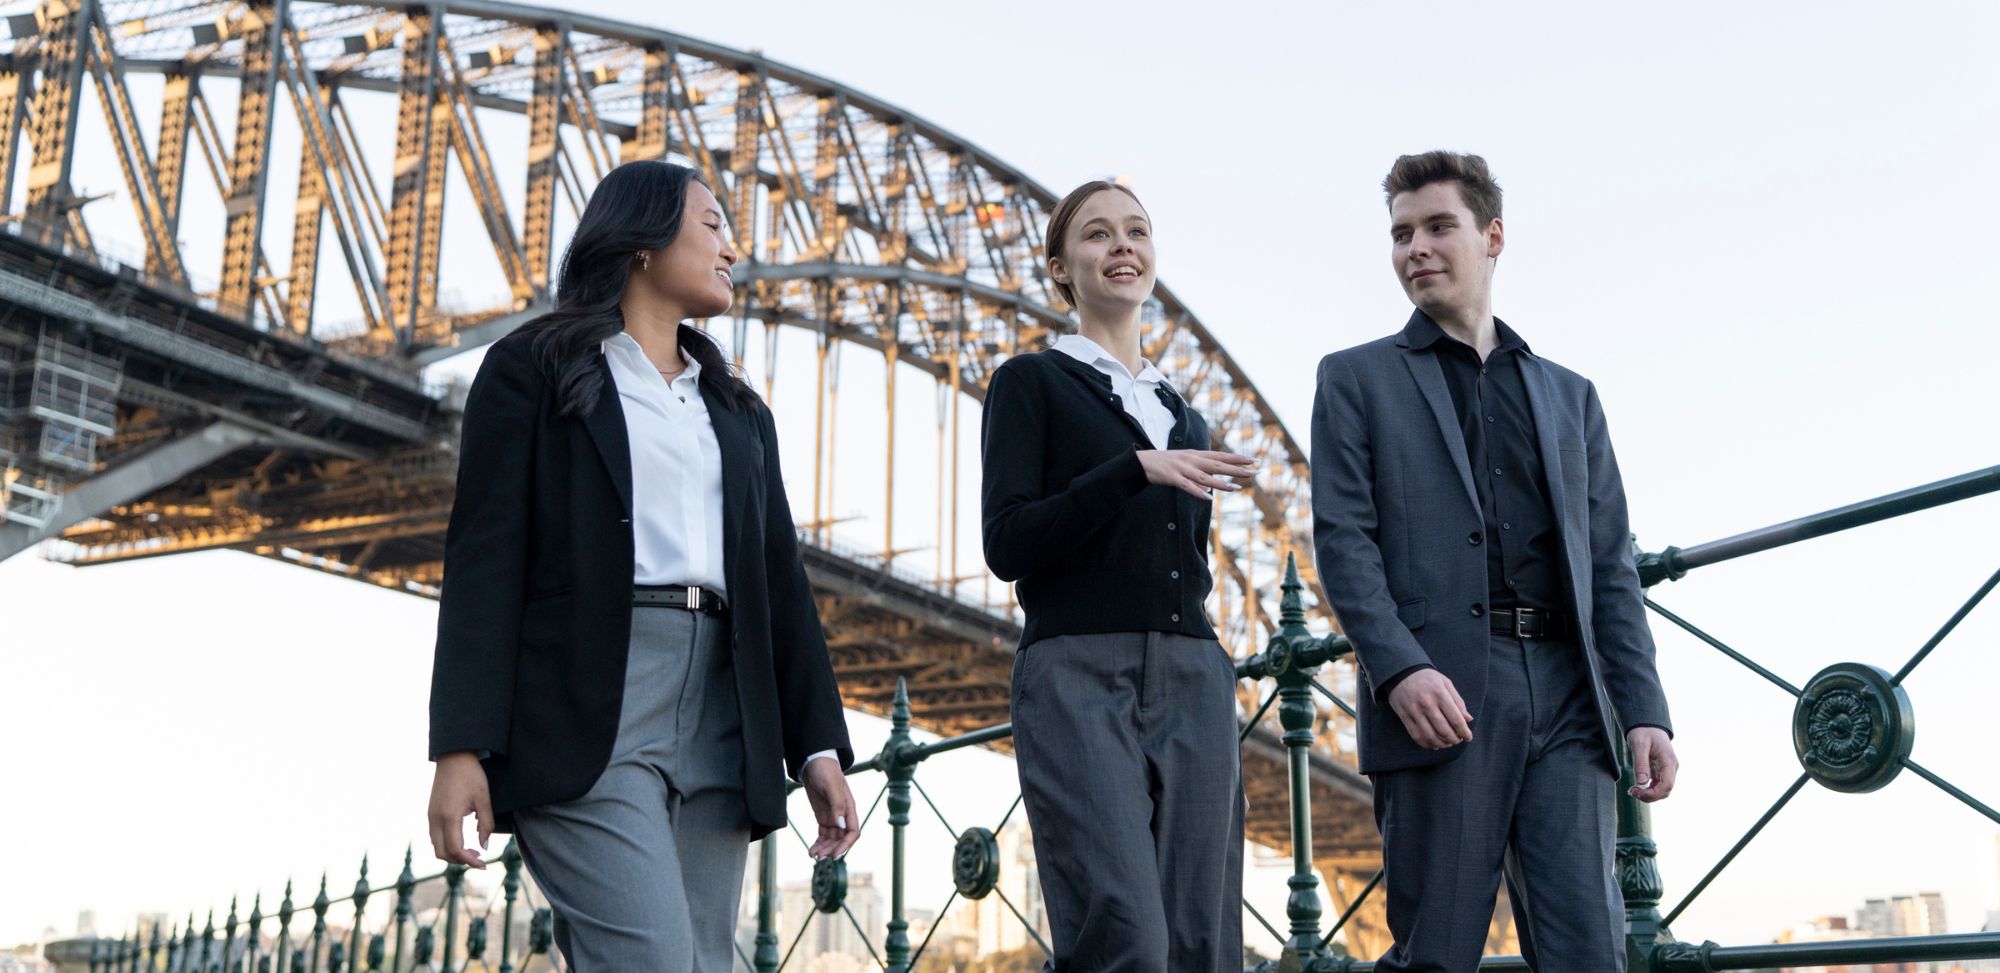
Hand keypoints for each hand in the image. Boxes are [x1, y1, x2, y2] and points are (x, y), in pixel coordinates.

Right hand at [427, 752, 493, 868]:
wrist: (454, 757)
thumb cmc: (471, 776)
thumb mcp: (484, 799)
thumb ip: (486, 824)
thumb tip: (484, 846)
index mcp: (449, 816)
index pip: (456, 849)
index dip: (469, 861)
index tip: (483, 864)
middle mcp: (435, 819)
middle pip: (442, 853)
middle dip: (460, 861)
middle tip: (479, 859)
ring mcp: (430, 816)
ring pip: (436, 846)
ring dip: (453, 853)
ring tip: (472, 851)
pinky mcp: (430, 813)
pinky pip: (435, 837)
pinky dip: (447, 844)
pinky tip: (462, 840)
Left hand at [803, 758, 860, 858]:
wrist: (814, 762)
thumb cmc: (826, 771)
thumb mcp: (831, 786)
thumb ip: (837, 805)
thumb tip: (841, 826)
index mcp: (849, 808)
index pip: (853, 832)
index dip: (846, 845)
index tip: (835, 854)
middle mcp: (842, 815)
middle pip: (841, 838)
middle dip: (832, 849)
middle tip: (819, 856)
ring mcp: (832, 816)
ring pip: (831, 839)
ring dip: (824, 848)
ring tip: (813, 855)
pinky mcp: (822, 816)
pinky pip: (823, 834)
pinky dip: (818, 843)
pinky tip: (812, 850)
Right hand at [1136, 449, 1257, 499]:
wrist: (1141, 462)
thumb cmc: (1165, 464)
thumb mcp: (1185, 463)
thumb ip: (1199, 471)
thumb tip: (1212, 485)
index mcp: (1196, 455)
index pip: (1221, 456)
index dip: (1238, 458)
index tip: (1255, 460)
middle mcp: (1192, 460)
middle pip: (1218, 465)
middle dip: (1237, 469)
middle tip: (1255, 472)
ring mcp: (1182, 468)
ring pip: (1205, 477)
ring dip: (1220, 483)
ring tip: (1236, 488)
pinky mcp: (1171, 477)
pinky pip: (1186, 486)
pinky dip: (1197, 492)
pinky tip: (1207, 498)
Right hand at [1386, 669, 1473, 749]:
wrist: (1401, 672)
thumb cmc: (1427, 678)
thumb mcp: (1445, 683)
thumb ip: (1458, 701)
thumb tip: (1468, 719)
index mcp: (1440, 694)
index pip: (1456, 719)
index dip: (1464, 732)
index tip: (1468, 737)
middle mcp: (1427, 703)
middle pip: (1444, 730)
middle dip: (1454, 739)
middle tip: (1458, 740)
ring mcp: (1414, 711)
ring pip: (1430, 736)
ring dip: (1442, 744)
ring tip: (1448, 743)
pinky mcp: (1405, 717)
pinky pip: (1416, 736)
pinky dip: (1427, 744)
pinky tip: (1434, 744)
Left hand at [1626, 727, 1677, 801]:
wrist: (1648, 725)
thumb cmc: (1644, 732)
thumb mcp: (1639, 744)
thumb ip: (1641, 763)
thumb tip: (1641, 782)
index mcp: (1669, 761)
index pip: (1667, 784)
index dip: (1654, 793)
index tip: (1638, 792)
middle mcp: (1671, 768)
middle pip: (1666, 791)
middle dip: (1649, 796)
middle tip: (1631, 792)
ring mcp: (1668, 770)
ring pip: (1663, 790)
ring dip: (1649, 794)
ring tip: (1632, 790)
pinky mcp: (1662, 771)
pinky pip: (1658, 786)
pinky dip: (1648, 790)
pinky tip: (1636, 787)